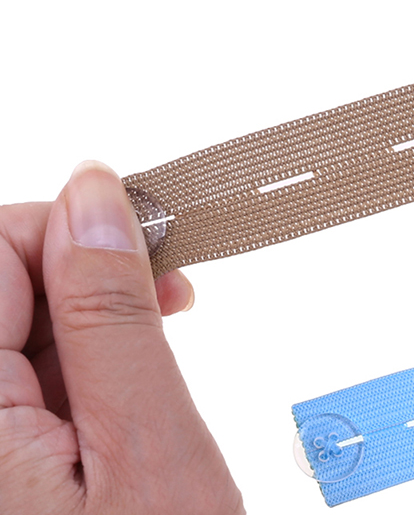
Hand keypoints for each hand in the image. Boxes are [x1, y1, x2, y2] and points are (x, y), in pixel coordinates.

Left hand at [0, 161, 244, 513]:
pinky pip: (16, 374)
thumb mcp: (146, 447)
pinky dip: (73, 360)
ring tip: (154, 345)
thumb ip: (111, 313)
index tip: (149, 245)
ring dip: (86, 319)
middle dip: (86, 275)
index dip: (74, 229)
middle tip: (168, 296)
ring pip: (11, 325)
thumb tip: (96, 195)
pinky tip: (119, 379)